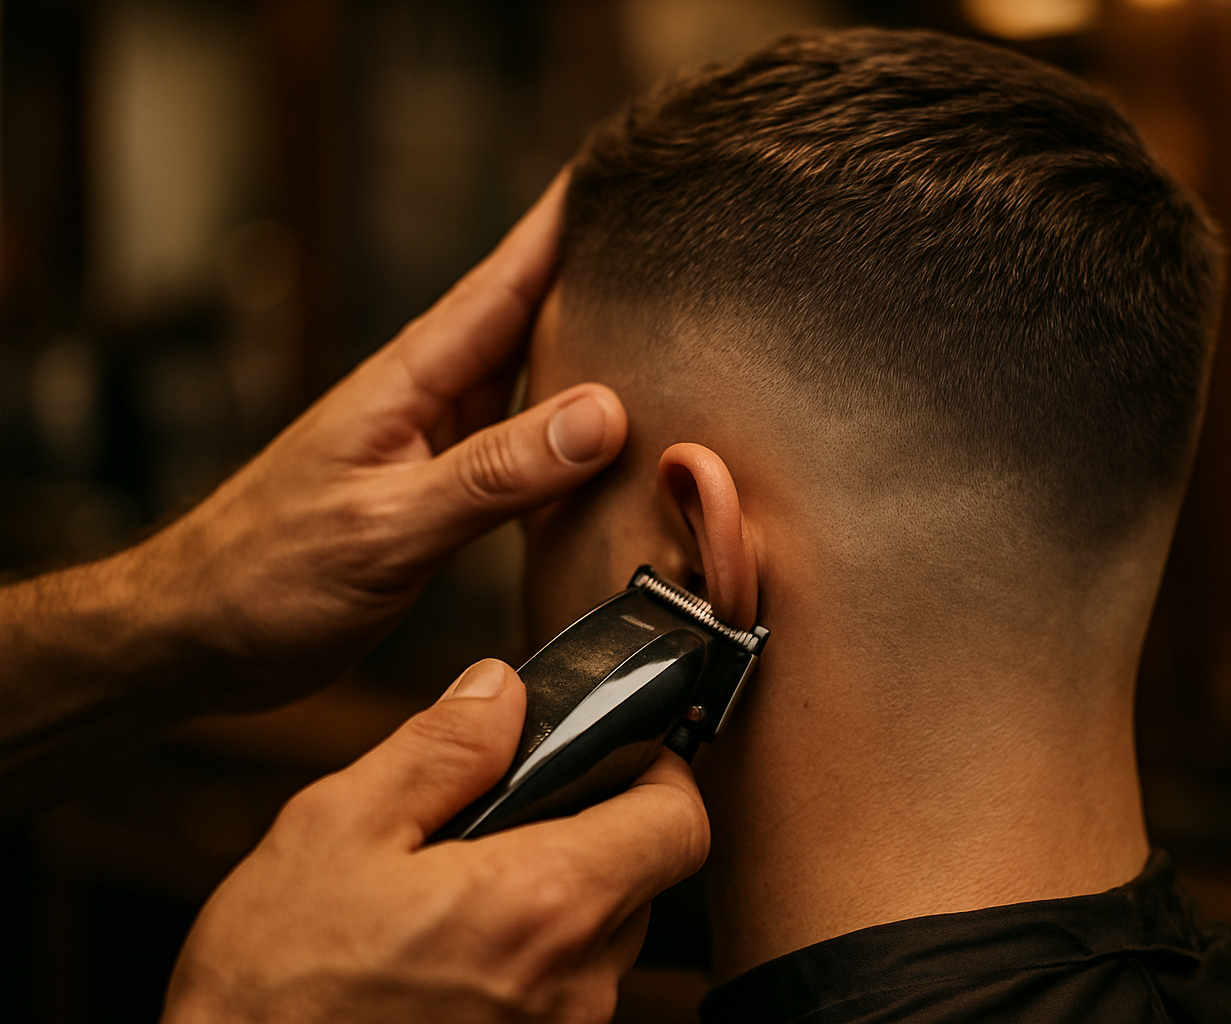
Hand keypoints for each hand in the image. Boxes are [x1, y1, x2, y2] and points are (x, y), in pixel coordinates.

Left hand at [130, 173, 625, 709]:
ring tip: (656, 322)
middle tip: (665, 237)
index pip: (503, 281)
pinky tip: (604, 440)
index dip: (564, 223)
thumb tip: (601, 415)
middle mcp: (427, 397)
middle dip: (592, 272)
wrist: (200, 633)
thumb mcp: (388, 525)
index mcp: (409, 380)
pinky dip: (568, 432)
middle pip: (527, 315)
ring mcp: (433, 441)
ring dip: (587, 350)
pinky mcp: (438, 489)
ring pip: (529, 377)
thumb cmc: (265, 575)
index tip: (623, 173)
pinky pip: (520, 441)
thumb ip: (494, 471)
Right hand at [162, 659, 709, 1022]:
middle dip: (589, 835)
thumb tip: (503, 691)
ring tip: (456, 896)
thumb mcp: (338, 830)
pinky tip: (447, 955)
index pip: (679, 824)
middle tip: (502, 822)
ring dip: (553, 904)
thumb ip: (441, 750)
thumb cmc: (271, 990)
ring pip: (602, 940)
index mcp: (541, 905)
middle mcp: (573, 986)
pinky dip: (527, 962)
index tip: (616, 754)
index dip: (658, 774)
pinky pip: (562, 995)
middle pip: (642, 878)